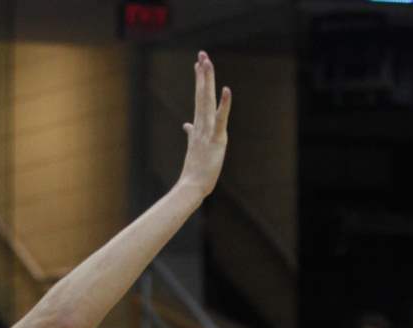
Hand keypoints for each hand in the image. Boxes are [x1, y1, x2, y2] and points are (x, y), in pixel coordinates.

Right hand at [177, 52, 231, 199]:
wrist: (191, 187)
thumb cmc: (194, 171)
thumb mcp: (194, 148)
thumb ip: (191, 133)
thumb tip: (186, 125)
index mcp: (199, 127)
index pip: (199, 99)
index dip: (199, 80)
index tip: (198, 64)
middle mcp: (202, 125)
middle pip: (202, 95)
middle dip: (202, 74)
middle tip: (202, 54)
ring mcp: (208, 132)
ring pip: (207, 102)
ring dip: (207, 82)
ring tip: (206, 63)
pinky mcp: (216, 139)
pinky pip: (221, 119)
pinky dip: (224, 104)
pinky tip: (226, 89)